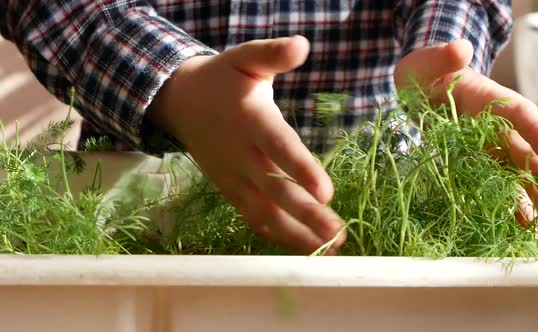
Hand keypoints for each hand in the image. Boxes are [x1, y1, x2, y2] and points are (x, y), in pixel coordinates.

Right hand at [148, 35, 344, 253]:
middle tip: (337, 233)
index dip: (301, 170)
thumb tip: (303, 45)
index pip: (278, 147)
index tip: (325, 193)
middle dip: (307, 214)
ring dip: (296, 233)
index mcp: (250, 119)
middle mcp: (241, 154)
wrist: (181, 103)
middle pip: (275, 190)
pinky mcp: (230, 190)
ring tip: (329, 248)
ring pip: (265, 212)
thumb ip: (272, 54)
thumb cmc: (222, 79)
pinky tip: (303, 245)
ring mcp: (234, 177)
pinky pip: (253, 217)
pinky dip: (277, 234)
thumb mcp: (245, 58)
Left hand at [394, 40, 537, 229]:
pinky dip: (506, 203)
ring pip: (515, 174)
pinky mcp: (473, 160)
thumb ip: (443, 56)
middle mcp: (495, 124)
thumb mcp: (428, 61)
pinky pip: (493, 184)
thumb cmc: (426, 71)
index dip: (536, 131)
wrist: (418, 86)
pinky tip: (520, 226)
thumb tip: (459, 49)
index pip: (519, 112)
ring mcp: (486, 145)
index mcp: (489, 98)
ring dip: (532, 199)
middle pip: (526, 150)